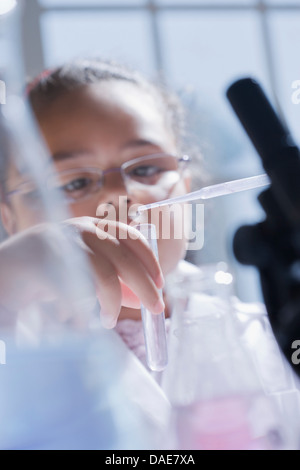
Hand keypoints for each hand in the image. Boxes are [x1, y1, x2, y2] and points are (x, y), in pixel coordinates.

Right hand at [0, 217, 164, 328]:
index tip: (160, 282)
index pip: (130, 237)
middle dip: (144, 285)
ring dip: (112, 302)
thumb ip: (113, 282)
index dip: (149, 259)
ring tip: (108, 321)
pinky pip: (79, 290)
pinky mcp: (47, 262)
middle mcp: (79, 230)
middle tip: (155, 309)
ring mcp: (62, 244)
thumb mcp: (85, 273)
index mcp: (91, 228)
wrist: (3, 274)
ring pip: (104, 275)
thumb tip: (143, 299)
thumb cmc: (46, 273)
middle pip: (124, 257)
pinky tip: (82, 319)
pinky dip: (86, 309)